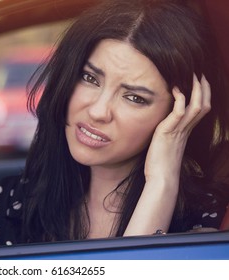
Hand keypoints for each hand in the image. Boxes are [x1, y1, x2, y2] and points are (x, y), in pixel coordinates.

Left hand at [124, 75, 210, 235]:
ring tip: (191, 75)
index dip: (202, 95)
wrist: (161, 178)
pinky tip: (175, 88)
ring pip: (197, 106)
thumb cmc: (160, 163)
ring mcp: (179, 130)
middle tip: (199, 73)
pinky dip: (180, 98)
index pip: (200, 109)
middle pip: (204, 104)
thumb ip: (166, 133)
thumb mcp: (165, 144)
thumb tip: (160, 125)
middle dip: (203, 88)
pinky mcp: (169, 132)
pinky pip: (180, 111)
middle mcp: (186, 129)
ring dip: (196, 89)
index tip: (198, 81)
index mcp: (185, 132)